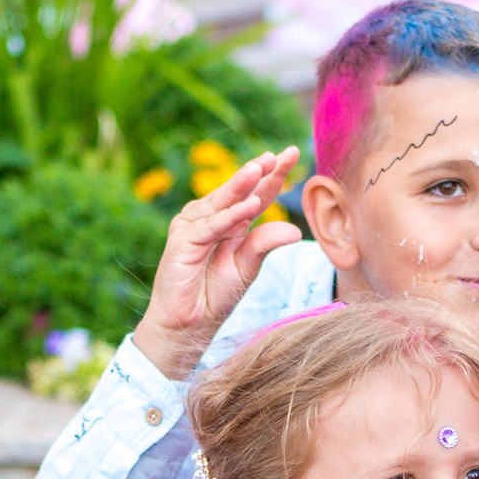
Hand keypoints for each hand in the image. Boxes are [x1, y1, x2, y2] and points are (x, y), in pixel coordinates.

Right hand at [132, 149, 303, 379]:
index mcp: (231, 223)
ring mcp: (195, 227)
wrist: (188, 323)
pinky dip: (230, 216)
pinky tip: (249, 206)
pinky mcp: (183, 241)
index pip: (256, 195)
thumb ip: (265, 244)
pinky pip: (211, 226)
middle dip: (259, 171)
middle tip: (280, 154)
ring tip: (262, 167)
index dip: (273, 176)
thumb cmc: (214, 295)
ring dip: (243, 185)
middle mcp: (212, 219)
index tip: (293, 155)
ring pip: (223, 202)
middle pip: (240, 191)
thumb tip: (295, 230)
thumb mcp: (248, 267)